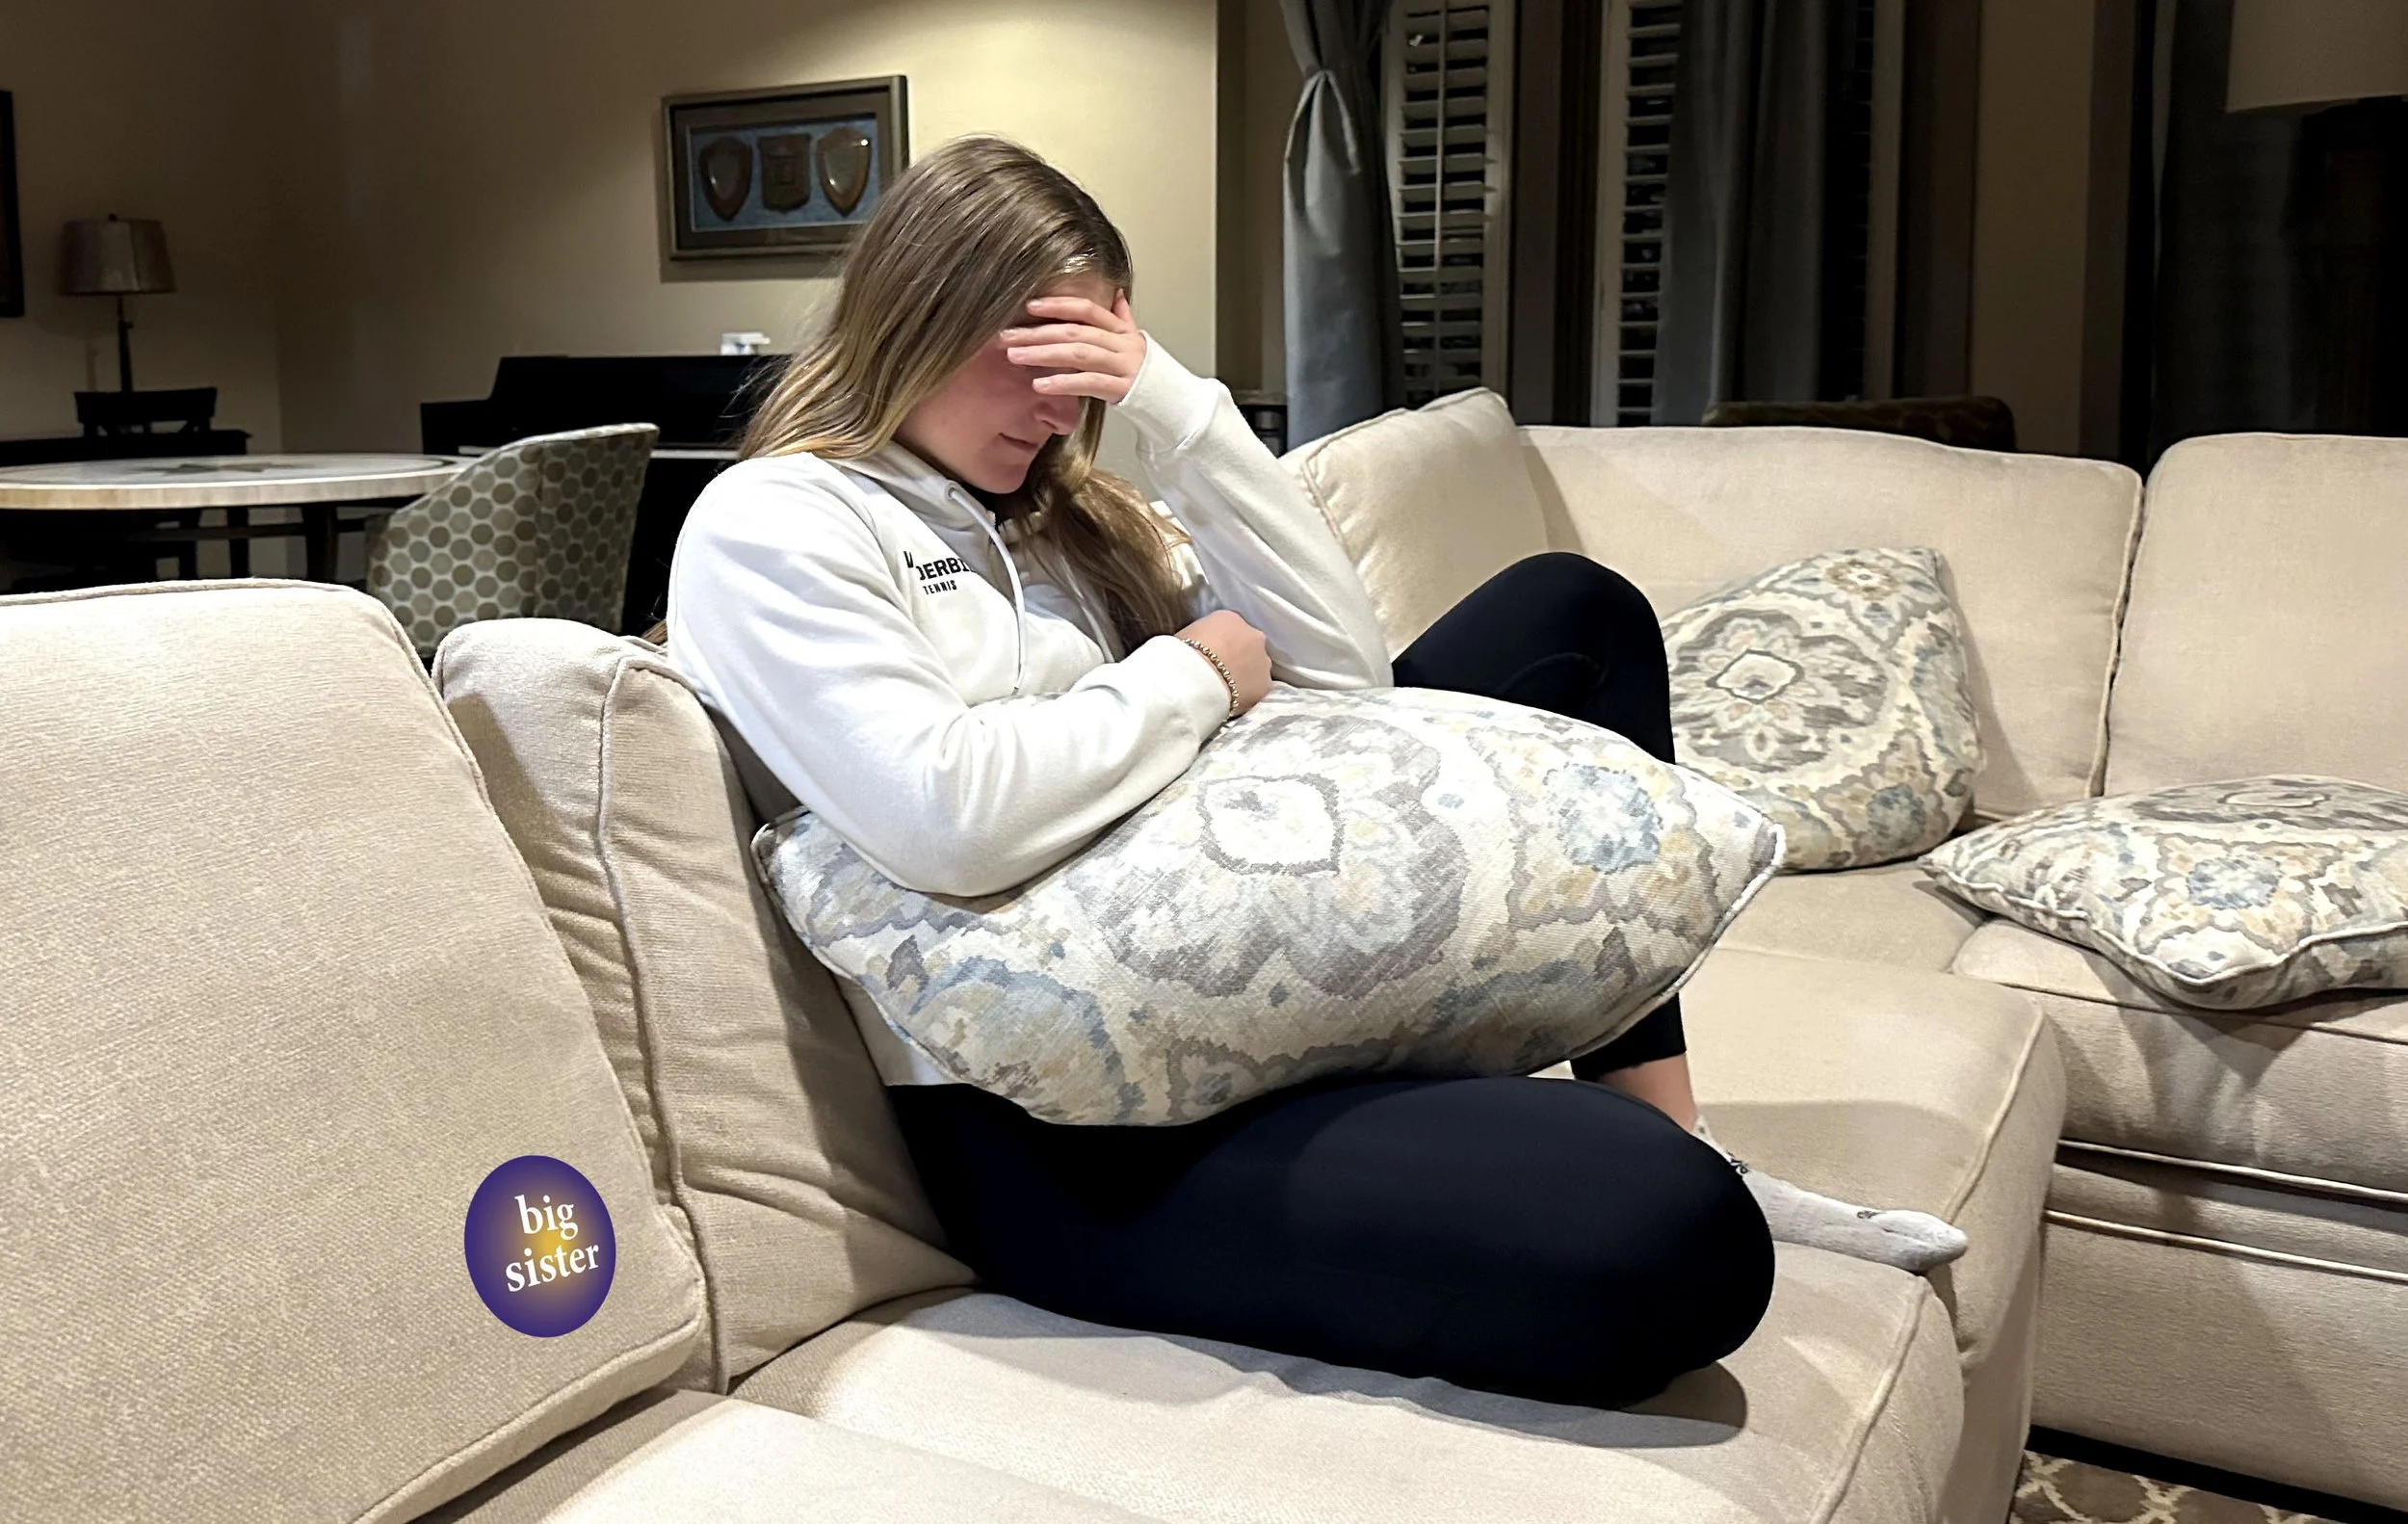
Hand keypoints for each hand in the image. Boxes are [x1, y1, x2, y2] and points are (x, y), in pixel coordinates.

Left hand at [1002, 291, 1146, 405]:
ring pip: (1079, 354)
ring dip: (1043, 354)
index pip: (1087, 310)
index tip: (1030, 305)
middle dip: (1038, 332)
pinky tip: (1040, 385)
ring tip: (1015, 356)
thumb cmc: (1149, 373)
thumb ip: (1123, 318)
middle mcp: (1122, 344)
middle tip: (1007, 336)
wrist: (1174, 402)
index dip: (1059, 305)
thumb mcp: (1137, 341)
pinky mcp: (1123, 389)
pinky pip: (1089, 383)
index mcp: (1121, 331)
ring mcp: (1123, 366)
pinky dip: (1063, 383)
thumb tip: (1117, 293)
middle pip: (1075, 332)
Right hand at [1176, 609, 1271, 716]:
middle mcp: (1253, 634)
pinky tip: (1233, 701)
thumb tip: (1200, 649)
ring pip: (1257, 667)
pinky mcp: (1265, 685)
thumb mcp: (1186, 636)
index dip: (1220, 645)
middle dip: (1238, 658)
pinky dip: (1249, 695)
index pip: (1229, 628)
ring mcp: (1263, 660)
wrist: (1194, 680)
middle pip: (1248, 645)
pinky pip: (1258, 690)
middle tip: (1219, 673)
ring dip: (1246, 675)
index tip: (1210, 657)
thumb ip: (1200, 638)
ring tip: (1225, 689)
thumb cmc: (1182, 655)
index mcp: (1229, 618)